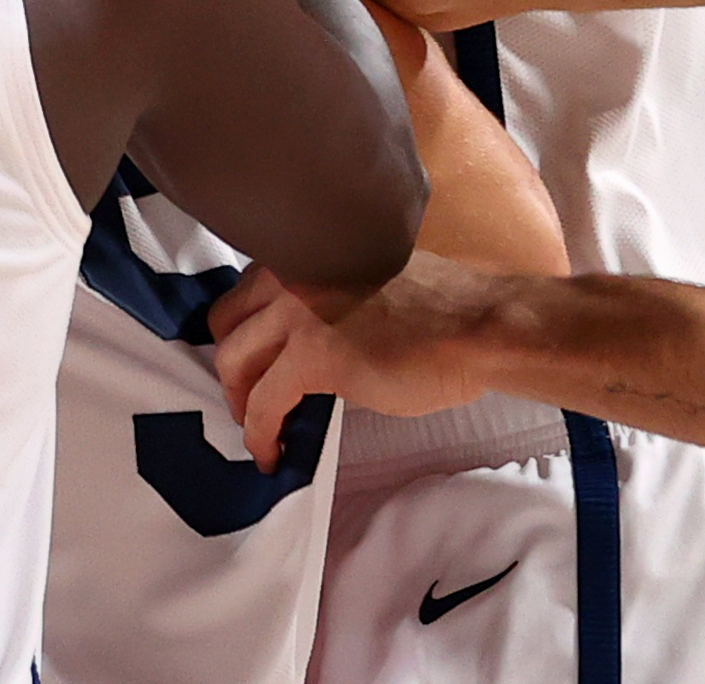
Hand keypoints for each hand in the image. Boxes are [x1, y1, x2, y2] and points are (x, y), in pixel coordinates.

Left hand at [212, 255, 507, 464]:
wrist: (477, 328)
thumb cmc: (442, 310)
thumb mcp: (366, 283)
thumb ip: (326, 296)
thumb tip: (304, 337)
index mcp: (307, 251)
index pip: (247, 290)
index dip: (243, 331)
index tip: (252, 360)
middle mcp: (292, 273)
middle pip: (226, 322)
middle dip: (232, 365)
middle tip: (247, 396)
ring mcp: (298, 313)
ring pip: (234, 362)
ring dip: (239, 401)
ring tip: (257, 428)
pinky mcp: (313, 357)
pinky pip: (264, 403)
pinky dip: (259, 434)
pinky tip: (271, 453)